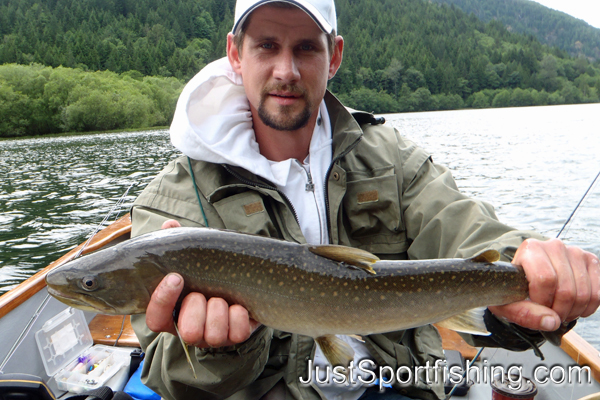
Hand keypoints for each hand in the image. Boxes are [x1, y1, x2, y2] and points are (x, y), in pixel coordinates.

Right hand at [144, 220, 260, 346]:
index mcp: (171, 314)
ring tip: (223, 298)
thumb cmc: (209, 274)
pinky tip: (239, 305)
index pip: (155, 319)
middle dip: (198, 306)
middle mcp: (190, 331)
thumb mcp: (192, 259)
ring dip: (220, 310)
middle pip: (188, 331)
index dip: (162, 300)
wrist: (242, 286)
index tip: (175, 277)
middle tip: (204, 293)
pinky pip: (237, 333)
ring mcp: (213, 337)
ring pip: (213, 335)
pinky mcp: (235, 337)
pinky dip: (239, 315)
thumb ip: (178, 244)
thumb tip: (169, 225)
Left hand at [489, 238, 599, 330]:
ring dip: (572, 312)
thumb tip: (552, 321)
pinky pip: (597, 293)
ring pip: (583, 293)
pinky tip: (573, 308)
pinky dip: (587, 307)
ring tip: (559, 312)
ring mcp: (575, 252)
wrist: (526, 279)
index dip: (542, 302)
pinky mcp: (591, 261)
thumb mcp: (506, 303)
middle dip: (558, 311)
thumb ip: (523, 313)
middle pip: (565, 289)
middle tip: (549, 315)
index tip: (536, 308)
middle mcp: (554, 246)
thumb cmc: (513, 289)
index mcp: (530, 249)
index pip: (545, 279)